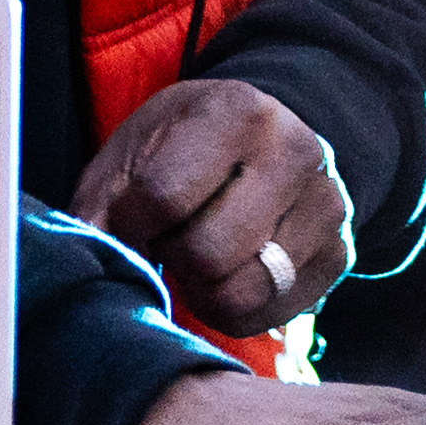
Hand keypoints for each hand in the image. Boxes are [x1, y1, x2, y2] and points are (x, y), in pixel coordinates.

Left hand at [71, 78, 351, 334]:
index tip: (132, 218)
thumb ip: (99, 207)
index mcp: (237, 110)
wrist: (264, 142)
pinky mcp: (340, 253)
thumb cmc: (184, 149)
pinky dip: (234, 307)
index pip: (164, 196)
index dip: (131, 224)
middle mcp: (296, 151)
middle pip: (206, 253)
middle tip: (172, 236)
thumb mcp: (134, 152)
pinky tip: (231, 270)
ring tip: (201, 252)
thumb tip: (86, 265)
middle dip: (173, 256)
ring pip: (240, 291)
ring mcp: (327, 204)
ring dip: (202, 287)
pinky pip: (268, 314)